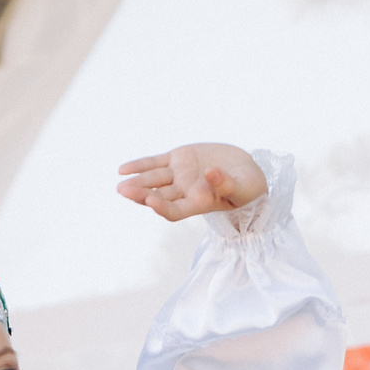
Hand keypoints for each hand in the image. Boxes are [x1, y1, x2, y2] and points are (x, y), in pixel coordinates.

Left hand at [115, 144, 266, 220]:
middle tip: (124, 191)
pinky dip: (140, 165)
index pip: (175, 210)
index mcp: (198, 203)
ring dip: (137, 181)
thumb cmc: (248, 187)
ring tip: (121, 182)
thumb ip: (226, 184)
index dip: (163, 208)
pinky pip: (155, 162)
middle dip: (142, 194)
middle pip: (159, 196)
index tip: (151, 201)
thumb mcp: (243, 188)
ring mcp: (179, 175)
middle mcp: (184, 191)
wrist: (246, 171)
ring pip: (154, 179)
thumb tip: (211, 173)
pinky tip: (123, 170)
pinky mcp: (178, 159)